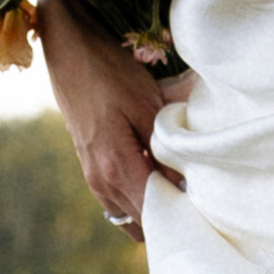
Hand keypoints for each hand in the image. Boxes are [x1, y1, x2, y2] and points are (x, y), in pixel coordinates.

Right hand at [37, 0, 189, 238]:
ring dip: (153, 209)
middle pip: (142, 221)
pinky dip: (137, 199)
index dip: (180, 216)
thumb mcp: (146, 106)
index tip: (204, 209)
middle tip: (198, 202)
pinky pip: (117, 200)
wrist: (69, 52)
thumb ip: (165, 151)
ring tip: (179, 192)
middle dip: (169, 217)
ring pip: (128, 214)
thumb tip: (183, 187)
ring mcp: (93, 177)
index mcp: (117, 168)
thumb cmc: (110, 74)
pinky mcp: (90, 168)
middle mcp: (102, 181)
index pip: (155, 214)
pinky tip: (156, 181)